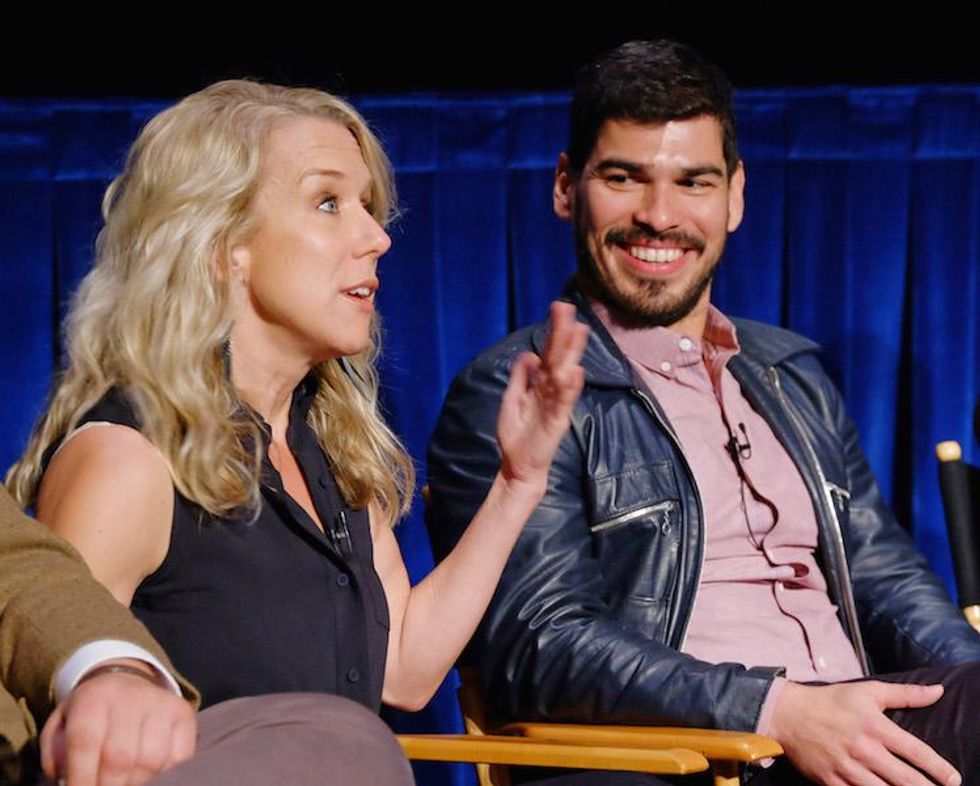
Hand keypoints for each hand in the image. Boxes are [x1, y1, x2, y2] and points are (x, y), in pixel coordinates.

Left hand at [40, 661, 195, 785]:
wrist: (127, 682)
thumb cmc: (91, 715)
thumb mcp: (62, 725)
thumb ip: (57, 754)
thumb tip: (68, 780)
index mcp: (94, 696)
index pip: (85, 742)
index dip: (81, 777)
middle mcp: (131, 695)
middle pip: (120, 757)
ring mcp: (162, 703)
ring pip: (151, 760)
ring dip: (136, 783)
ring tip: (124, 784)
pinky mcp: (184, 713)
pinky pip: (179, 757)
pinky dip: (163, 775)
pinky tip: (148, 775)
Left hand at [496, 301, 587, 494]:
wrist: (518, 465)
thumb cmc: (517, 434)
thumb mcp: (513, 399)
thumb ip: (521, 377)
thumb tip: (530, 353)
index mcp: (541, 385)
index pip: (550, 353)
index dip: (554, 332)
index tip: (559, 308)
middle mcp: (552, 391)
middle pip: (560, 357)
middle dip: (564, 333)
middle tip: (567, 308)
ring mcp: (556, 405)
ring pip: (565, 374)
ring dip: (572, 353)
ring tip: (578, 331)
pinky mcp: (557, 422)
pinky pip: (564, 402)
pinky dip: (569, 388)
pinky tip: (575, 372)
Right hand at [769, 680, 959, 785]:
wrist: (788, 714)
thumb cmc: (831, 701)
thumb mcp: (868, 691)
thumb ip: (905, 694)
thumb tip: (938, 691)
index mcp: (874, 726)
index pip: (916, 752)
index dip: (939, 768)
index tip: (953, 778)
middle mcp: (863, 749)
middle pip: (905, 779)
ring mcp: (846, 768)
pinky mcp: (831, 781)